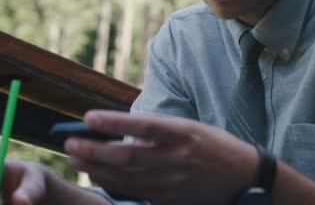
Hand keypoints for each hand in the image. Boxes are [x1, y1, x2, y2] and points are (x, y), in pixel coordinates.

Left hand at [65, 110, 259, 204]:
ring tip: (75, 159)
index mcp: (183, 133)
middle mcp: (176, 157)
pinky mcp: (170, 197)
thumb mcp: (193, 128)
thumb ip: (160, 131)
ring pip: (126, 176)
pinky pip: (136, 191)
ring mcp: (172, 181)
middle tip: (69, 144)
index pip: (143, 126)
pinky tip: (97, 177)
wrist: (244, 178)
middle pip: (127, 155)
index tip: (88, 117)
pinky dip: (113, 184)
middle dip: (95, 150)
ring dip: (97, 168)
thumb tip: (123, 132)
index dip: (114, 122)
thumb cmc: (217, 147)